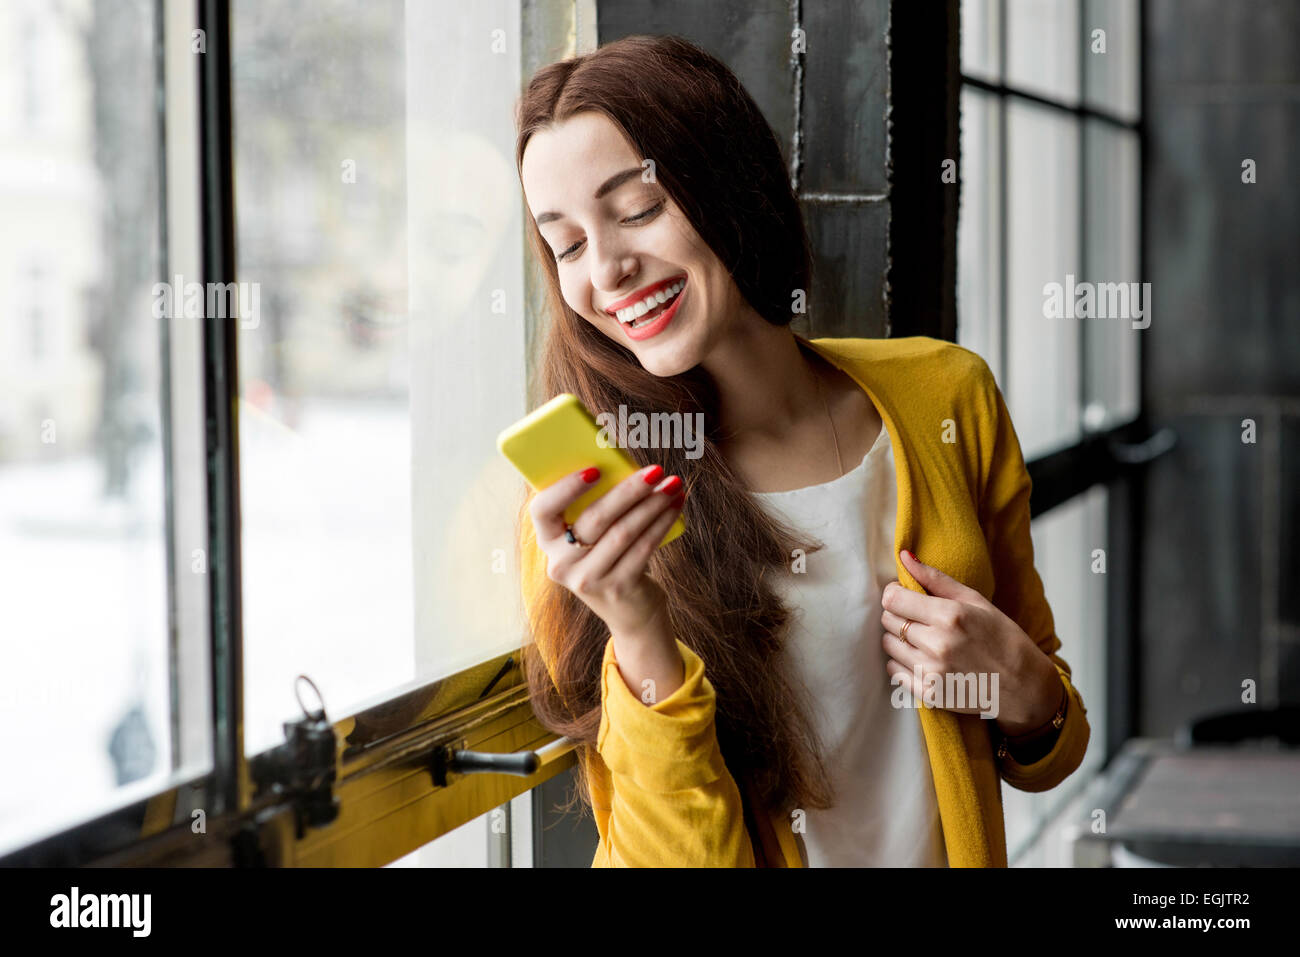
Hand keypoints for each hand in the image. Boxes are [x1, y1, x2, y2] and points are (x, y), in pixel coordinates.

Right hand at [527, 463, 684, 638]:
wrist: (629, 611)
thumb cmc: (610, 557)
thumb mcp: (592, 537)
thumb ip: (594, 507)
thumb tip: (625, 467)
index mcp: (547, 541)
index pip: (542, 509)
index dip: (565, 488)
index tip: (595, 469)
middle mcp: (562, 564)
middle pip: (595, 519)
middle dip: (629, 490)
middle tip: (655, 470)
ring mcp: (588, 580)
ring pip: (623, 532)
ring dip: (652, 504)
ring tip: (672, 485)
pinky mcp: (617, 589)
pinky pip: (643, 547)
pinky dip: (661, 523)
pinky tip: (675, 506)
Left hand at [879, 549, 1061, 735]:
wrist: (1024, 687)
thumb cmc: (1003, 638)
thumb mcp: (976, 601)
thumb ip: (936, 579)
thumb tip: (904, 557)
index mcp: (950, 616)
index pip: (893, 599)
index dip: (895, 593)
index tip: (906, 595)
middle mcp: (938, 644)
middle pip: (888, 620)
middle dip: (898, 614)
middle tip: (919, 617)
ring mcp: (932, 672)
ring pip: (888, 645)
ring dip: (899, 639)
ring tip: (924, 639)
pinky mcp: (929, 693)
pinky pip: (894, 671)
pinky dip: (902, 663)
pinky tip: (924, 659)